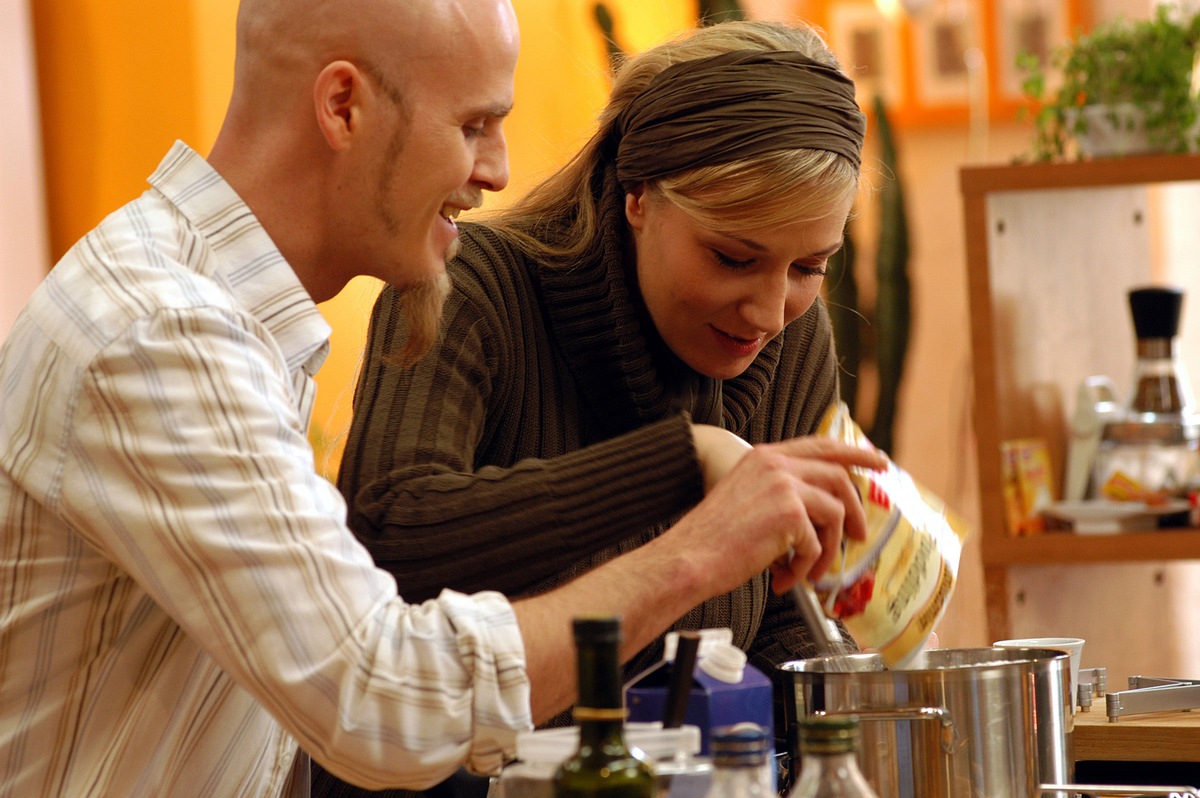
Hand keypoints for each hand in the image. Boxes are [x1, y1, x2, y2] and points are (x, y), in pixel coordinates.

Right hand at [674, 433, 887, 594]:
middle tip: (861, 535)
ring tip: (809, 572)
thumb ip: (780, 493)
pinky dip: (806, 567)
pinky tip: (787, 579)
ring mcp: (784, 485)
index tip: (878, 462)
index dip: (854, 453)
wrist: (691, 556)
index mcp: (765, 456)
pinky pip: (818, 544)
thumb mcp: (746, 498)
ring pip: (835, 514)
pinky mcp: (790, 513)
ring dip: (827, 550)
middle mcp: (776, 464)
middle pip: (838, 477)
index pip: (821, 445)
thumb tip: (821, 512)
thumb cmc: (713, 538)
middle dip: (856, 510)